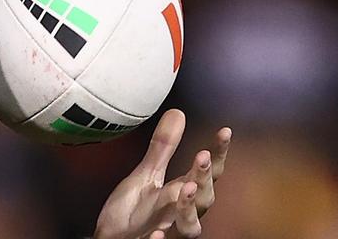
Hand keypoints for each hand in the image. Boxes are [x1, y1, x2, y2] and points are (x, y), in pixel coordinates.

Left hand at [92, 109, 230, 238]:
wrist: (112, 238)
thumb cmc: (133, 211)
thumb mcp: (146, 175)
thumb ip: (162, 149)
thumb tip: (178, 112)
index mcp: (181, 194)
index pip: (207, 173)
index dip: (218, 154)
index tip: (225, 132)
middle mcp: (181, 214)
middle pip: (204, 199)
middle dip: (204, 178)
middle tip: (202, 156)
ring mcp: (168, 232)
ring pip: (190, 227)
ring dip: (189, 209)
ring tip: (187, 188)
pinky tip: (157, 234)